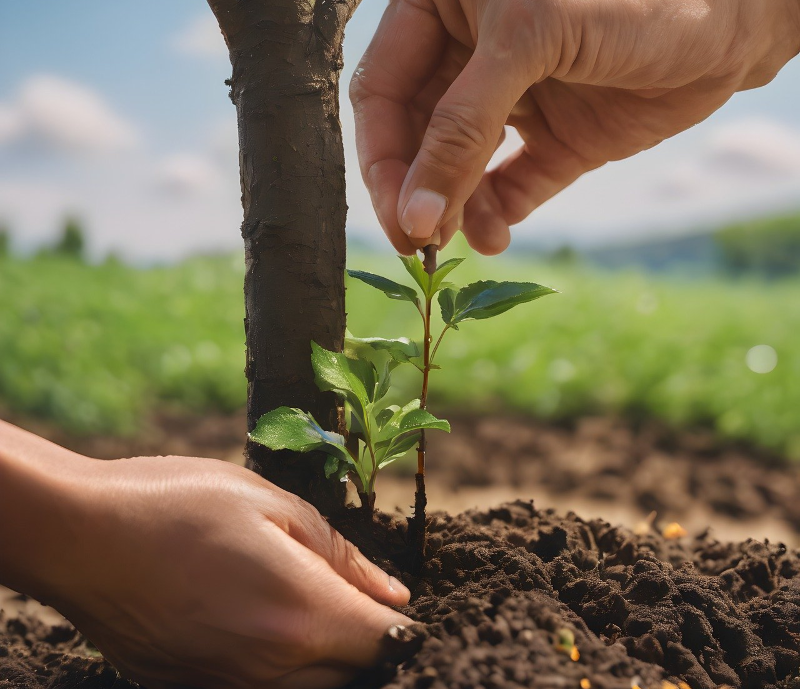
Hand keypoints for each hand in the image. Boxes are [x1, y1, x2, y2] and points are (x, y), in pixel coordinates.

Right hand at [0, 423, 409, 688]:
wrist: (80, 537)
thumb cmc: (178, 504)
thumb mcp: (270, 504)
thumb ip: (340, 555)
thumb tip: (393, 594)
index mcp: (300, 613)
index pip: (385, 642)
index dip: (398, 622)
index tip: (388, 600)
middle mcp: (271, 667)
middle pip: (352, 673)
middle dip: (361, 639)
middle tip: (338, 591)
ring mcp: (229, 687)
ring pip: (310, 687)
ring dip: (321, 653)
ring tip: (293, 601)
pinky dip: (277, 664)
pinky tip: (253, 619)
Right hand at [351, 0, 799, 254]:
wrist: (738, 18)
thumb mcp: (529, 42)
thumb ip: (461, 125)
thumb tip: (414, 214)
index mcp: (444, 11)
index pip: (384, 91)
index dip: (382, 156)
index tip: (398, 215)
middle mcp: (471, 59)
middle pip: (415, 140)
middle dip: (418, 193)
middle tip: (422, 244)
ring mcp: (512, 104)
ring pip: (458, 171)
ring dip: (456, 212)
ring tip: (465, 243)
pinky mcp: (552, 142)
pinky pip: (508, 187)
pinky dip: (497, 216)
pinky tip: (496, 236)